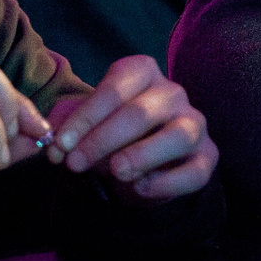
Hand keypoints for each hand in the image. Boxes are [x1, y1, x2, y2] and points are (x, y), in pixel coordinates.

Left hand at [42, 56, 217, 201]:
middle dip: (102, 141)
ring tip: (116, 173)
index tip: (60, 145)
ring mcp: (195, 124)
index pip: (114, 90)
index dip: (85, 118)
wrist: (144, 158)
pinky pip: (195, 171)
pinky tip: (140, 188)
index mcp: (143, 72)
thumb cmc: (111, 133)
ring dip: (142, 155)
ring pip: (178, 135)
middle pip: (140, 113)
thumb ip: (67, 133)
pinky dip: (167, 183)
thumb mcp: (85, 126)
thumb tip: (53, 149)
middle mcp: (173, 93)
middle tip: (74, 164)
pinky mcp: (208, 157)